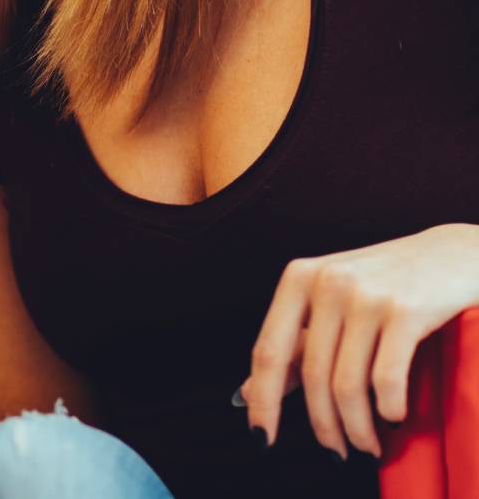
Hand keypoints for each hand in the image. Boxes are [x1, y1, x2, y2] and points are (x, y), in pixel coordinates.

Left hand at [242, 224, 478, 458]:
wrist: (459, 254)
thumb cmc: (392, 282)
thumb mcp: (336, 302)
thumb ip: (298, 345)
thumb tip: (248, 392)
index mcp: (300, 278)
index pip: (268, 352)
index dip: (262, 402)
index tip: (262, 438)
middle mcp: (328, 282)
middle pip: (311, 376)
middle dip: (322, 426)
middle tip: (336, 452)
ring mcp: (366, 295)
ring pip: (347, 385)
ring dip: (356, 428)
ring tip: (366, 445)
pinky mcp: (405, 311)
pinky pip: (385, 379)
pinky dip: (387, 409)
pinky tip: (393, 417)